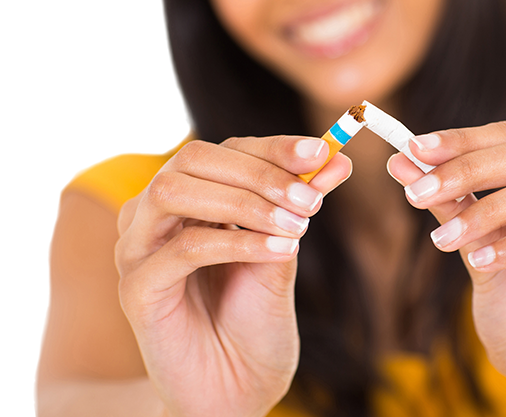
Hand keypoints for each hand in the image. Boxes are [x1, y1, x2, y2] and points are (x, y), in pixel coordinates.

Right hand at [115, 136, 350, 416]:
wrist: (237, 389)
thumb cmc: (256, 322)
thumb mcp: (285, 252)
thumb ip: (299, 206)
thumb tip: (337, 159)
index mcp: (192, 201)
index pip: (226, 151)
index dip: (274, 148)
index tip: (322, 152)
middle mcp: (157, 216)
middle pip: (193, 159)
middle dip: (260, 172)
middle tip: (312, 200)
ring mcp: (138, 249)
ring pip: (176, 193)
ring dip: (244, 203)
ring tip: (297, 228)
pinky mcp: (136, 288)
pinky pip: (183, 249)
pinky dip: (236, 243)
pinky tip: (280, 251)